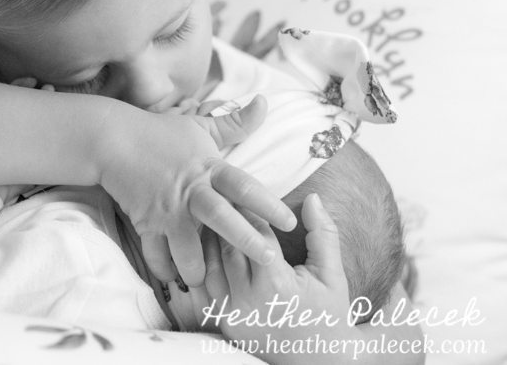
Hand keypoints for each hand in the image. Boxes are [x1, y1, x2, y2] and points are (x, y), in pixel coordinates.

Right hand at [97, 95, 296, 286]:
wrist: (112, 140)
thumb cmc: (159, 133)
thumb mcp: (200, 126)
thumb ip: (235, 123)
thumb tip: (265, 102)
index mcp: (208, 168)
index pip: (244, 186)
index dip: (268, 203)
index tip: (289, 221)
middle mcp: (190, 192)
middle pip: (222, 218)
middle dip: (246, 241)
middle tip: (268, 260)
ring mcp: (166, 210)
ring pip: (186, 248)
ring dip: (198, 269)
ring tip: (208, 283)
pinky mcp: (144, 222)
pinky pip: (156, 254)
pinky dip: (164, 269)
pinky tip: (173, 279)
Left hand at [201, 194, 355, 362]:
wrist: (321, 361)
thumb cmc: (330, 314)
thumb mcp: (332, 274)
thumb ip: (323, 234)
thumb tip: (314, 197)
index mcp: (277, 284)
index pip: (255, 234)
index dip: (250, 209)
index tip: (243, 189)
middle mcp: (249, 300)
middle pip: (227, 245)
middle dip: (226, 219)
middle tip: (221, 194)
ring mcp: (232, 314)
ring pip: (210, 263)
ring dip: (210, 239)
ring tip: (213, 216)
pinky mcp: (223, 323)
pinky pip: (206, 285)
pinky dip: (205, 263)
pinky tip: (208, 246)